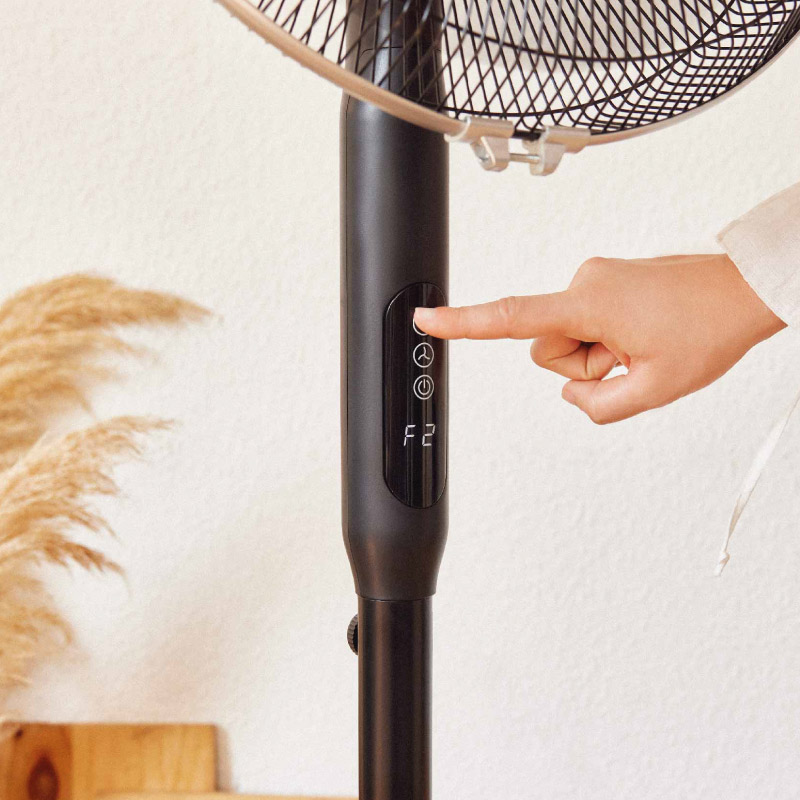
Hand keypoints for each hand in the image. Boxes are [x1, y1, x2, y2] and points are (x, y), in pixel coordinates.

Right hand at [414, 254, 785, 423]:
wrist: (745, 291)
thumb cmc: (709, 328)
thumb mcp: (653, 389)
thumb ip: (597, 405)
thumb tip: (573, 393)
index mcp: (589, 304)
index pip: (512, 317)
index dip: (463, 322)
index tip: (428, 319)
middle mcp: (584, 282)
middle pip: (548, 347)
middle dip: (582, 364)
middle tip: (629, 359)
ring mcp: (595, 278)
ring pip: (568, 337)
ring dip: (598, 352)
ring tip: (640, 344)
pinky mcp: (605, 280)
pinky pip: (586, 322)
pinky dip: (607, 337)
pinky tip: (642, 334)